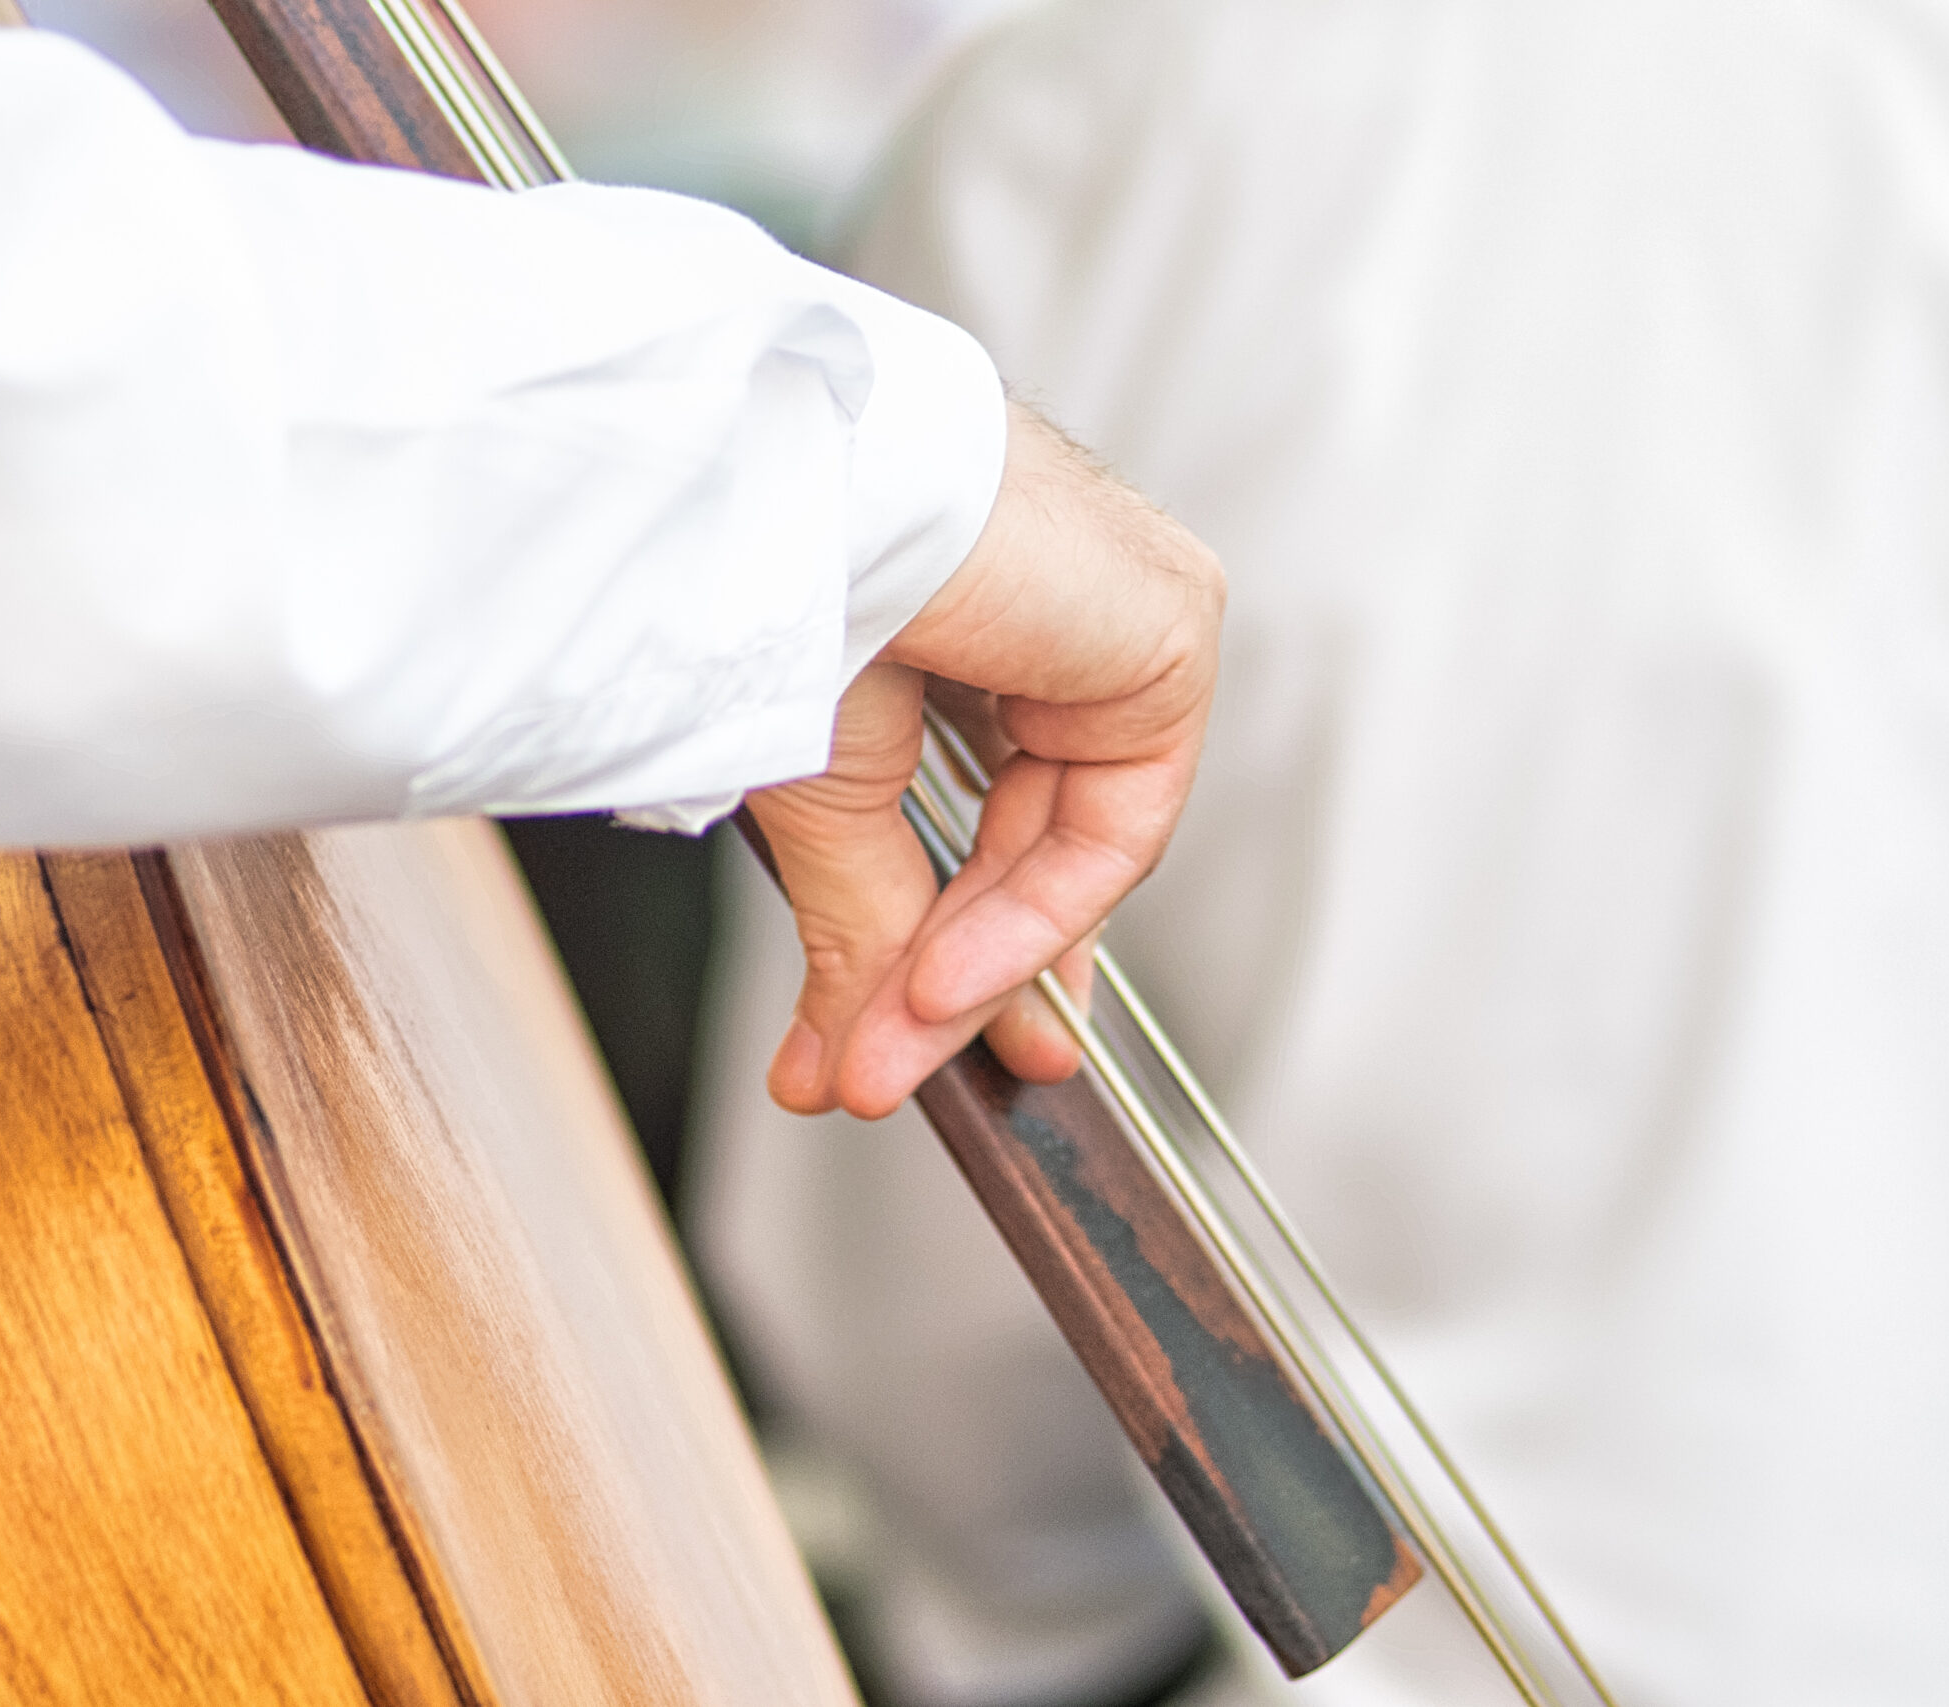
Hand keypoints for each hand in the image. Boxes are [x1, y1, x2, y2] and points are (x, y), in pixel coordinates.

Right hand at [744, 401, 1223, 1117]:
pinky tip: (942, 980)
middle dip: (962, 980)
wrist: (796, 498)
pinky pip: (1114, 819)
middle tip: (898, 1075)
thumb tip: (844, 1059)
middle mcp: (1054, 610)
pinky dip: (1034, 916)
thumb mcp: (817, 792)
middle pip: (1043, 842)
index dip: (960, 944)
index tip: (901, 1044)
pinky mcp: (1169, 632)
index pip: (1002, 807)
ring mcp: (1120, 618)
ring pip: (1073, 844)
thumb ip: (861, 924)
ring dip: (974, 968)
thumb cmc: (779, 581)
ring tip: (885, 1051)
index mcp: (967, 611)